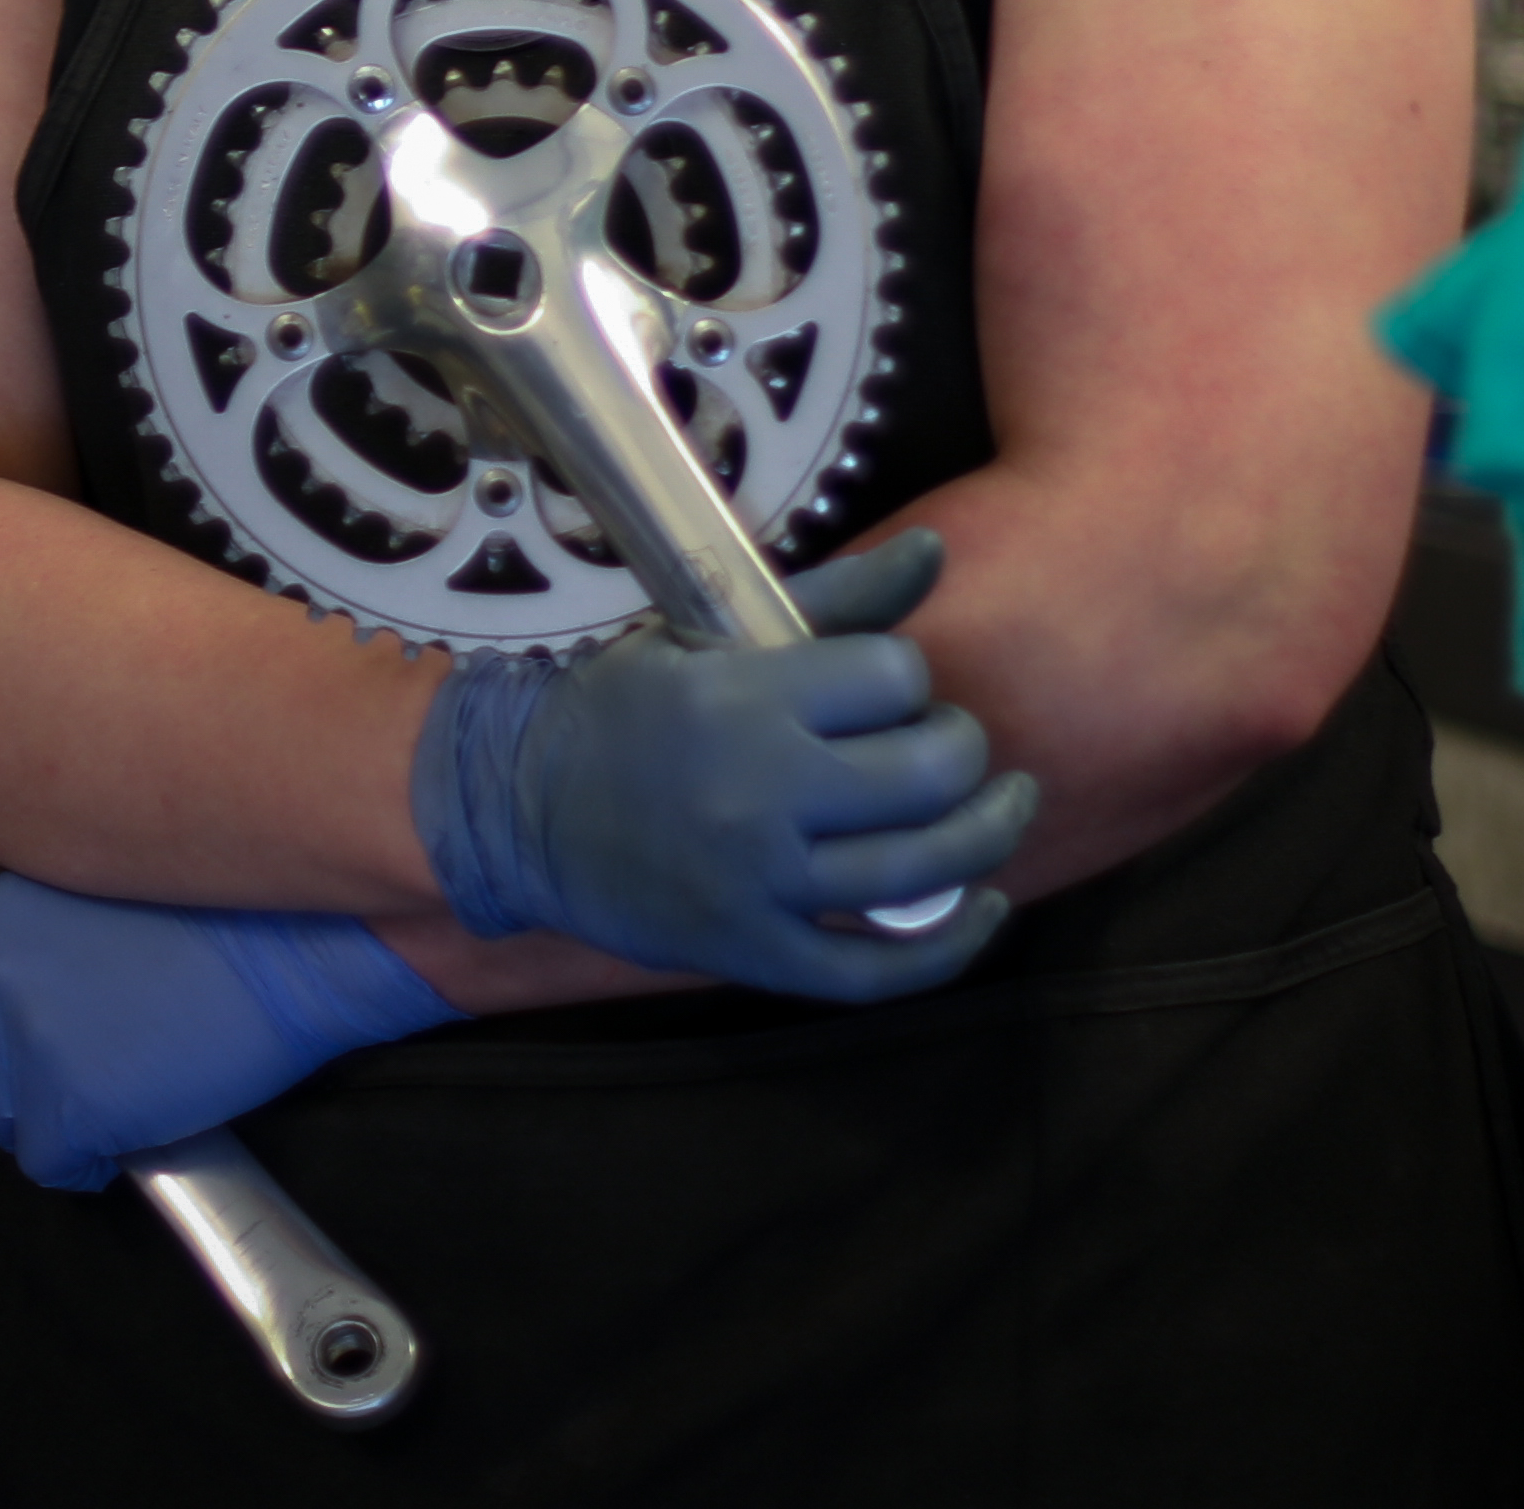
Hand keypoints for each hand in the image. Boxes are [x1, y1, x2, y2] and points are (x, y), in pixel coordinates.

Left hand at [0, 877, 446, 1190]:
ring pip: (2, 1125)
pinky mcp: (71, 1108)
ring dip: (49, 1122)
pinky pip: (52, 1166)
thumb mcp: (92, 888)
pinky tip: (130, 1131)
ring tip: (113, 1097)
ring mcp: (24, 1049)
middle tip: (65, 1076)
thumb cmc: (220, 907)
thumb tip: (17, 998)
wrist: (288, 943)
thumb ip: (31, 940)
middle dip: (3, 1083)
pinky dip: (87, 1163)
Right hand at [407, 531, 1034, 1000]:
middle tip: (952, 747)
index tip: (888, 687)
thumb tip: (935, 552)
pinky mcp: (752, 954)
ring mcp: (758, 885)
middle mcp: (758, 793)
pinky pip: (873, 971)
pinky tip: (985, 911)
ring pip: (920, 870)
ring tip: (1003, 806)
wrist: (521, 807)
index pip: (895, 678)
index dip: (907, 678)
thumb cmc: (628, 708)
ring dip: (987, 835)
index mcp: (745, 699)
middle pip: (927, 773)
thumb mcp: (714, 633)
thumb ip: (834, 598)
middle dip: (963, 752)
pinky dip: (947, 948)